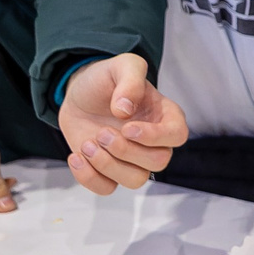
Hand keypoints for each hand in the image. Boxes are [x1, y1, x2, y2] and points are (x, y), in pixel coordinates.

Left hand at [56, 54, 188, 194]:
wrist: (79, 95)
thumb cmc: (106, 80)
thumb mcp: (121, 66)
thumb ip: (130, 80)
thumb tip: (125, 110)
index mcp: (165, 116)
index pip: (177, 135)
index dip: (155, 137)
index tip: (128, 127)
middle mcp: (154, 142)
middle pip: (158, 162)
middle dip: (125, 151)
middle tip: (102, 132)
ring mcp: (132, 160)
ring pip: (135, 180)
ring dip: (107, 165)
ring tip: (88, 144)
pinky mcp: (109, 171)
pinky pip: (107, 188)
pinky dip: (89, 177)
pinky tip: (77, 156)